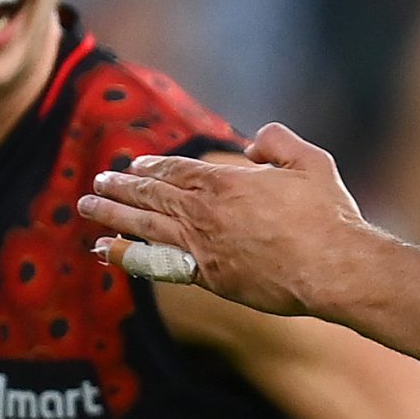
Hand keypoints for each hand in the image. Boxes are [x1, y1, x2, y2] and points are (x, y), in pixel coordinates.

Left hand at [76, 123, 367, 317]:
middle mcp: (204, 213)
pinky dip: (127, 255)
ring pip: (143, 226)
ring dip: (111, 215)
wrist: (333, 268)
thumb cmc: (327, 216)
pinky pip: (155, 263)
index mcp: (225, 182)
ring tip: (86, 208)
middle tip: (97, 183)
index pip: (175, 171)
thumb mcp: (311, 161)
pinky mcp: (207, 277)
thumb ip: (278, 141)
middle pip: (150, 196)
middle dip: (120, 188)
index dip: (151, 167)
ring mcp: (201, 247)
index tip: (133, 167)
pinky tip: (106, 250)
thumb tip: (252, 144)